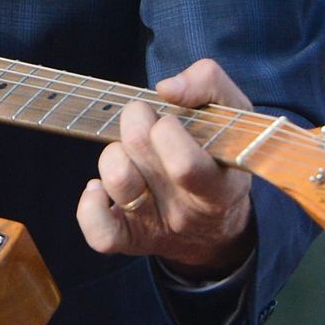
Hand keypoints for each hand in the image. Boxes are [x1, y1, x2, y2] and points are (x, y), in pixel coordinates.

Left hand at [76, 59, 255, 280]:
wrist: (216, 226)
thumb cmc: (221, 156)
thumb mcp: (234, 114)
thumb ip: (208, 84)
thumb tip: (166, 88)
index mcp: (219, 186)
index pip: (184, 164)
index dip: (166, 128)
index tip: (171, 118)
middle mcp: (186, 211)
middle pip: (139, 151)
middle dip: (136, 120)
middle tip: (147, 120)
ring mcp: (156, 227)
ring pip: (117, 181)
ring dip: (114, 153)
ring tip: (130, 153)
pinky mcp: (129, 240)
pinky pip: (100, 231)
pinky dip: (90, 204)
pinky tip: (100, 187)